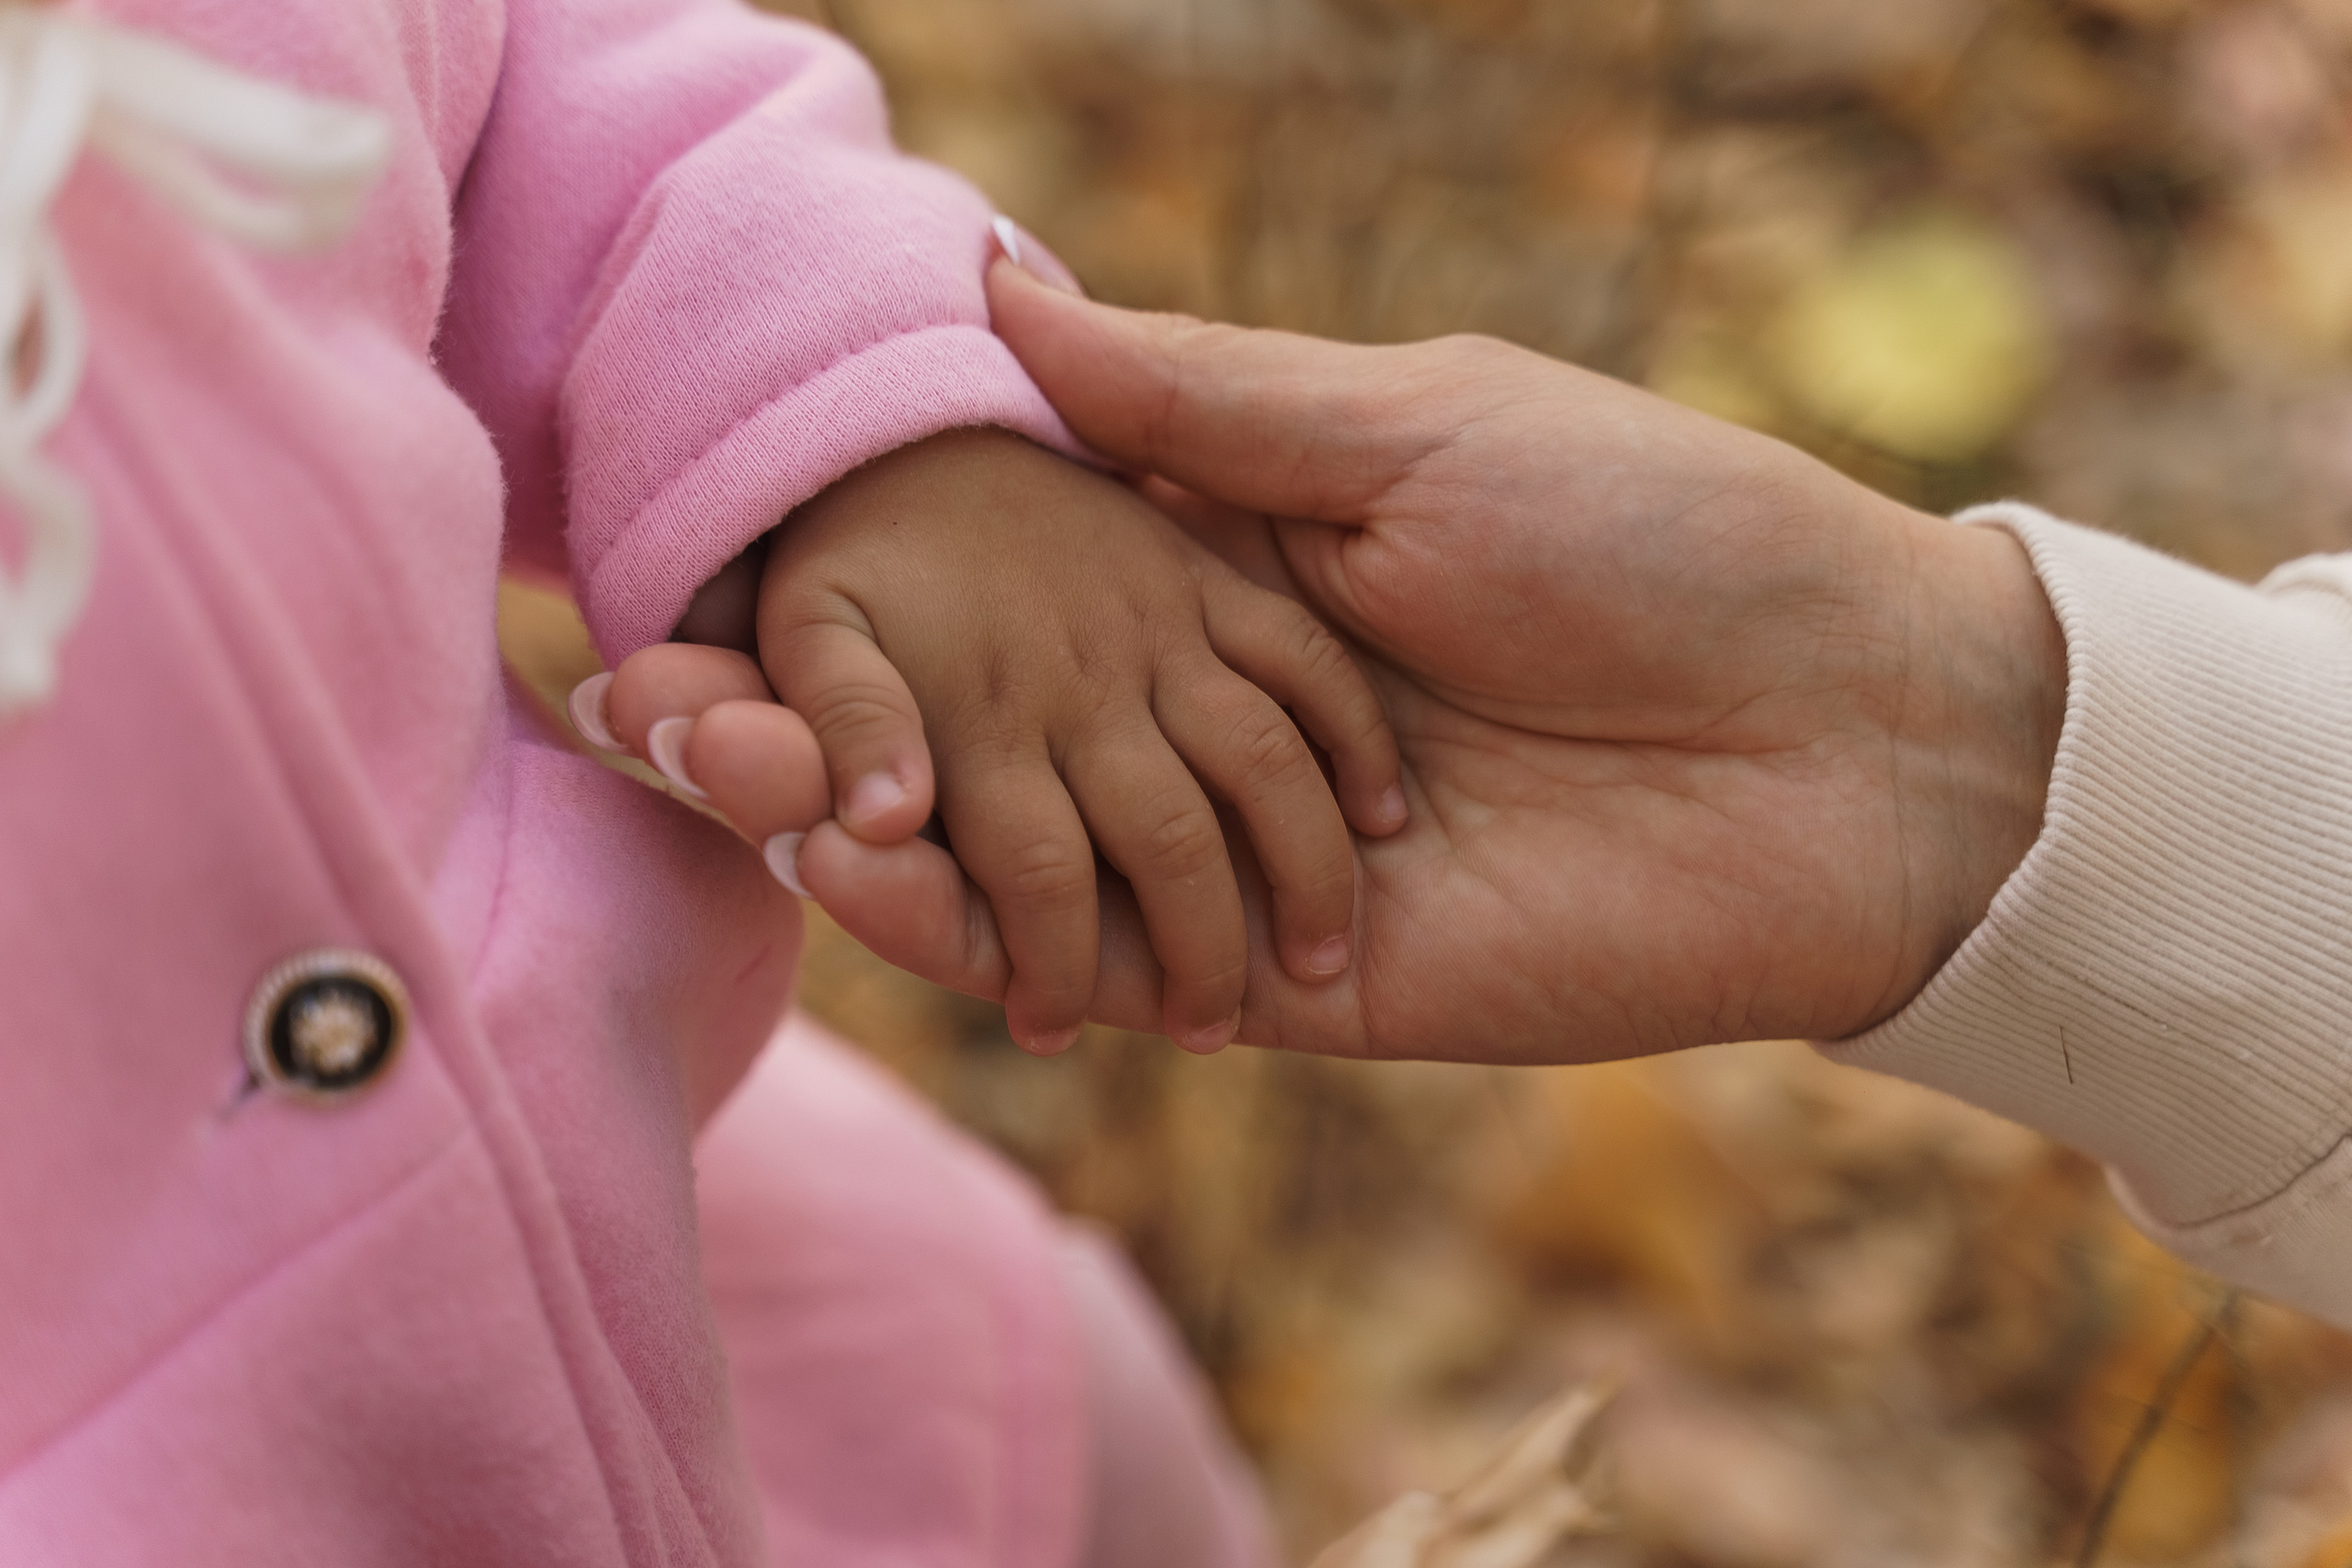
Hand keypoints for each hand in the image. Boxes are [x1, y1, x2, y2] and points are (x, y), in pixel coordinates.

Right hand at [794, 265, 2063, 1058]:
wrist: (1854, 737)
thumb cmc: (1663, 534)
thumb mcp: (1419, 425)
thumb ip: (1204, 403)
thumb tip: (1003, 289)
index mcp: (1239, 571)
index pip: (1002, 584)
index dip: (857, 579)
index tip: (706, 562)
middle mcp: (1217, 718)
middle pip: (977, 736)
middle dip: (811, 721)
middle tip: (642, 694)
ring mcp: (1251, 857)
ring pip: (1020, 864)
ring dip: (862, 832)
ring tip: (723, 773)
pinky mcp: (1301, 986)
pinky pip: (1123, 970)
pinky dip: (993, 945)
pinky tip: (864, 891)